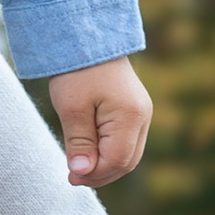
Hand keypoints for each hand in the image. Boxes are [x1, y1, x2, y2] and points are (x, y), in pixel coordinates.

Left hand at [48, 58, 152, 188]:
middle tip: (73, 177)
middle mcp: (143, 116)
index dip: (94, 175)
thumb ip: (79, 143)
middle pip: (127, 162)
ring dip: (105, 165)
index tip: (71, 177)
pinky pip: (125, 141)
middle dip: (101, 174)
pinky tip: (89, 153)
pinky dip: (109, 152)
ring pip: (128, 154)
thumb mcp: (72, 108)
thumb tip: (81, 173)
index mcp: (130, 116)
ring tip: (79, 168)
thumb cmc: (78, 70)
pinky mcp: (134, 111)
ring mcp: (142, 114)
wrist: (89, 36)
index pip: (116, 161)